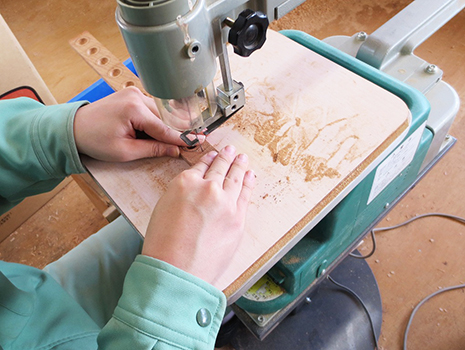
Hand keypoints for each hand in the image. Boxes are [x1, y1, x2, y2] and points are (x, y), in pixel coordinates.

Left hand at [73, 87, 200, 161]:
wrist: (72, 128)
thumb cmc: (94, 140)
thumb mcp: (125, 152)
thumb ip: (153, 150)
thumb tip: (174, 150)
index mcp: (134, 110)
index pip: (165, 128)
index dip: (182, 138)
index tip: (198, 141)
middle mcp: (136, 96)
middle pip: (165, 118)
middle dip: (173, 133)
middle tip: (187, 144)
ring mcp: (133, 93)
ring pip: (159, 113)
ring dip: (162, 127)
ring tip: (160, 141)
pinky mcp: (131, 95)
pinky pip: (151, 109)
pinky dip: (154, 121)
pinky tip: (150, 132)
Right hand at [142, 145, 255, 283]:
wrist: (177, 270)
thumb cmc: (164, 244)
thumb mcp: (163, 208)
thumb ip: (181, 193)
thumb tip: (194, 189)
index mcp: (185, 183)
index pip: (200, 166)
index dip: (208, 160)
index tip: (213, 156)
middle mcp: (207, 188)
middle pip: (220, 168)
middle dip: (226, 157)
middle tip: (230, 150)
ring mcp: (226, 203)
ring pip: (235, 178)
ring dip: (240, 165)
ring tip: (243, 158)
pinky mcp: (238, 219)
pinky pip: (245, 194)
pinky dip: (249, 182)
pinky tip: (250, 176)